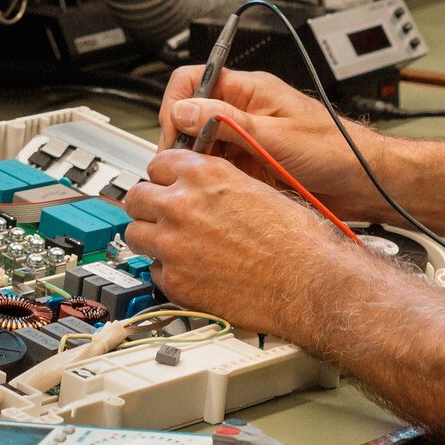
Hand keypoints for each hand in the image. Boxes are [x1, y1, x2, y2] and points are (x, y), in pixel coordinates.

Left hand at [122, 148, 364, 339]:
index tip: (167, 184)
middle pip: (136, 197)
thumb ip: (222, 184)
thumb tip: (208, 188)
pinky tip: (189, 271)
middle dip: (148, 205)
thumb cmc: (299, 240)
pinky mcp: (176, 281)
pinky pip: (153, 271)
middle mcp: (182, 205)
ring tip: (170, 245)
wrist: (309, 281)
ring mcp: (173, 244)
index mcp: (205, 175)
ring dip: (151, 237)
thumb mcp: (258, 188)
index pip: (157, 163)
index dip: (164, 176)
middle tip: (160, 215)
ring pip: (134, 234)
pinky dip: (167, 271)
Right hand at [158, 64, 395, 218]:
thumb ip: (229, 123)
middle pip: (193, 118)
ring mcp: (247, 140)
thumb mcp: (279, 137)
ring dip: (204, 166)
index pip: (193, 82)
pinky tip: (228, 193)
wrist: (363, 182)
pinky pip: (222, 171)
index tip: (176, 138)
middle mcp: (244, 112)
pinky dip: (219, 182)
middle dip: (186, 144)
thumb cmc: (337, 149)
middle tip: (188, 169)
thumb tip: (185, 111)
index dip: (176, 107)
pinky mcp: (252, 166)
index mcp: (250, 90)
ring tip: (213, 183)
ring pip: (205, 148)